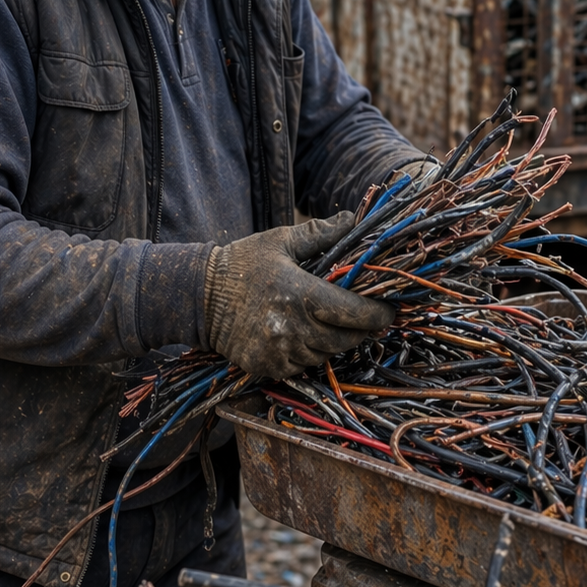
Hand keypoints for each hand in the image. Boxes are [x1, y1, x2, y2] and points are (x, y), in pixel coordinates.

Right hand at [204, 214, 395, 379]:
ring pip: (325, 355)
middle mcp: (291, 327)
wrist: (199, 297)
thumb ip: (319, 234)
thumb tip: (352, 219)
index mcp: (300, 294)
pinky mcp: (267, 366)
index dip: (377, 315)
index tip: (388, 311)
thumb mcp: (280, 241)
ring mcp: (278, 351)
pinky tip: (302, 335)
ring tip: (328, 322)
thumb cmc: (243, 263)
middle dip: (360, 330)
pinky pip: (302, 366)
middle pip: (345, 339)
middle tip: (366, 318)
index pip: (354, 313)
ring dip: (333, 342)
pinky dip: (309, 353)